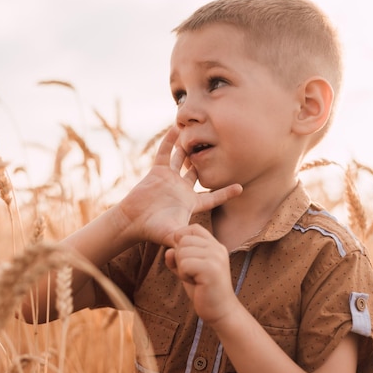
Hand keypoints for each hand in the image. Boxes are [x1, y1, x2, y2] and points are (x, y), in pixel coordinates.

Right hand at [115, 126, 241, 247]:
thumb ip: (189, 237)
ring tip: (198, 134)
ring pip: (182, 160)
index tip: (241, 187)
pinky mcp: (157, 171)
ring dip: (189, 149)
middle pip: (198, 174)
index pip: (212, 198)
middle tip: (220, 150)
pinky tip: (176, 128)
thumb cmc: (153, 230)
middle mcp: (181, 190)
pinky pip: (165, 152)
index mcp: (190, 204)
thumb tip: (204, 245)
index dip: (226, 193)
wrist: (132, 221)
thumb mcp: (175, 234)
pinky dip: (170, 140)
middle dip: (207, 164)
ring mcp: (169, 179)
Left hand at [165, 224, 237, 323]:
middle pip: (183, 240)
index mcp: (215, 245)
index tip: (185, 259)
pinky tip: (196, 283)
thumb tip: (168, 251)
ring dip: (182, 268)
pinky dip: (184, 275)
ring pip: (181, 252)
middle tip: (192, 273)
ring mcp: (216, 257)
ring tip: (195, 279)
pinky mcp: (211, 269)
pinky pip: (184, 264)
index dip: (181, 240)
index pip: (192, 228)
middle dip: (180, 258)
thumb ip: (177, 258)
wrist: (220, 311)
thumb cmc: (203, 290)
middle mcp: (217, 248)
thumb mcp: (187, 270)